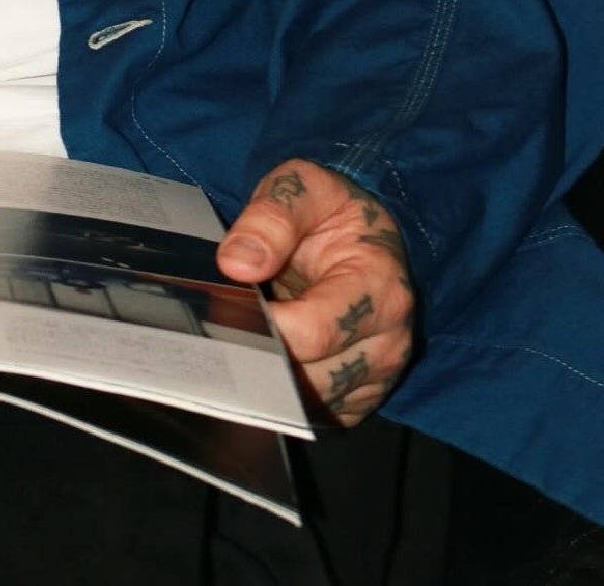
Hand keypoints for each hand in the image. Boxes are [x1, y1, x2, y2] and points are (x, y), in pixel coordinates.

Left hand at [216, 159, 413, 426]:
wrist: (367, 237)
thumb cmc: (334, 211)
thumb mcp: (305, 187)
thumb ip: (272, 216)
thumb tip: (236, 263)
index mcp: (381, 289)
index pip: (314, 332)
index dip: (261, 325)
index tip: (221, 306)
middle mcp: (387, 343)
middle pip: (307, 378)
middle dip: (256, 353)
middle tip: (216, 326)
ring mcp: (375, 378)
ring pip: (304, 404)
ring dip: (263, 375)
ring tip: (237, 336)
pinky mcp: (356, 400)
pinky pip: (308, 416)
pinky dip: (277, 393)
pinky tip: (257, 357)